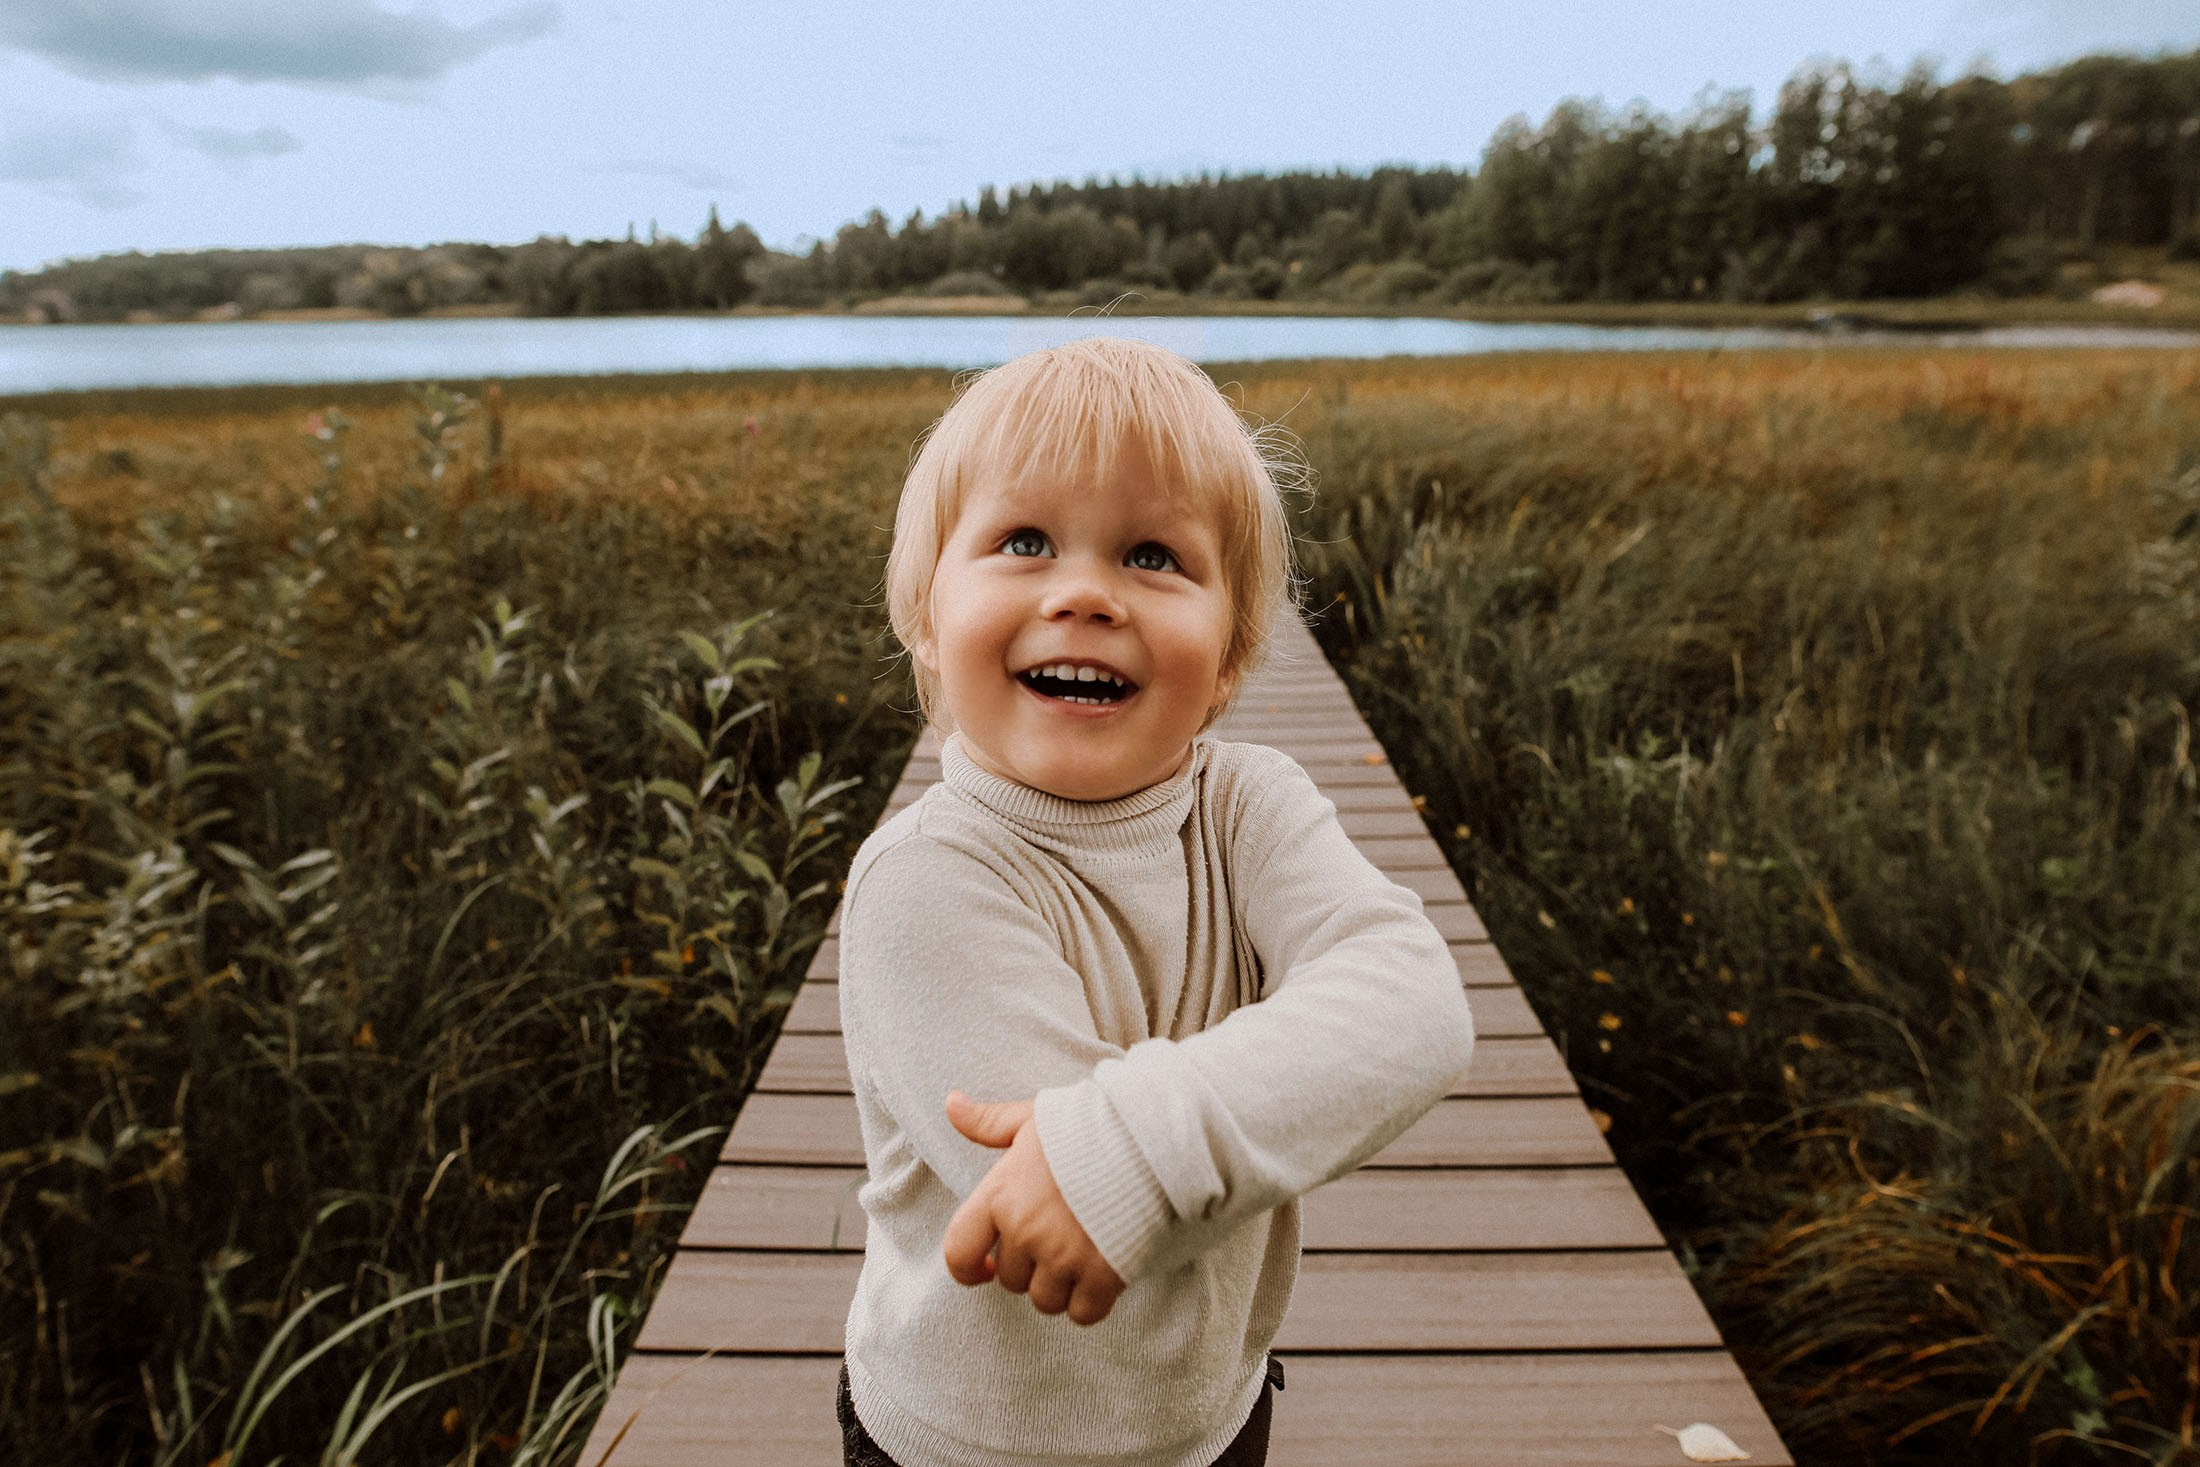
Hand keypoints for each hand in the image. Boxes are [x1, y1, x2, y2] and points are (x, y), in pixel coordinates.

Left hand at [940, 1091, 1125, 1326]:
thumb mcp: (1032, 1119)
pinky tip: (1101, 1273)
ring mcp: (1064, 1257)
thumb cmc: (1089, 1127)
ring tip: (1079, 1254)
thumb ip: (988, 1122)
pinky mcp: (1103, 1276)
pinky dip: (1090, 1301)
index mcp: (1000, 1196)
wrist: (1150, 1139)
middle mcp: (1025, 1232)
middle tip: (1057, 1236)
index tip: (985, 1267)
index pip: (958, 1252)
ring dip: (1059, 1285)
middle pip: (1011, 1280)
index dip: (968, 1269)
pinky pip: (1082, 1313)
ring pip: (1045, 1300)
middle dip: (1030, 1265)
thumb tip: (951, 1104)